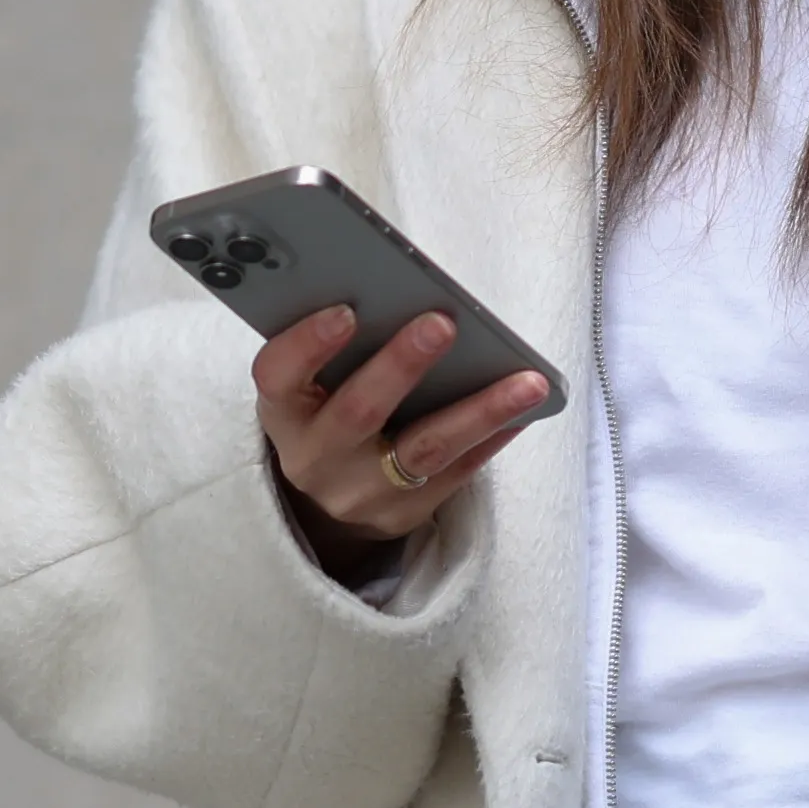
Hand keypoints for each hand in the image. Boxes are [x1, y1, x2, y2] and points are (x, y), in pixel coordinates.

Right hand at [254, 306, 554, 585]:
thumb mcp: (307, 386)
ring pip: (424, 450)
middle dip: (402, 366)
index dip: (308, 344)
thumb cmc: (324, 413)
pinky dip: (493, 437)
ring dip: (480, 411)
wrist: (324, 503)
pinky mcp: (404, 515)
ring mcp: (360, 494)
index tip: (345, 311)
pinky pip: (457, 475)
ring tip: (529, 382)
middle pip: (358, 412)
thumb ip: (335, 350)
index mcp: (284, 413)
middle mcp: (315, 459)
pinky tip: (526, 409)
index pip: (279, 376)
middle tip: (442, 324)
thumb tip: (400, 292)